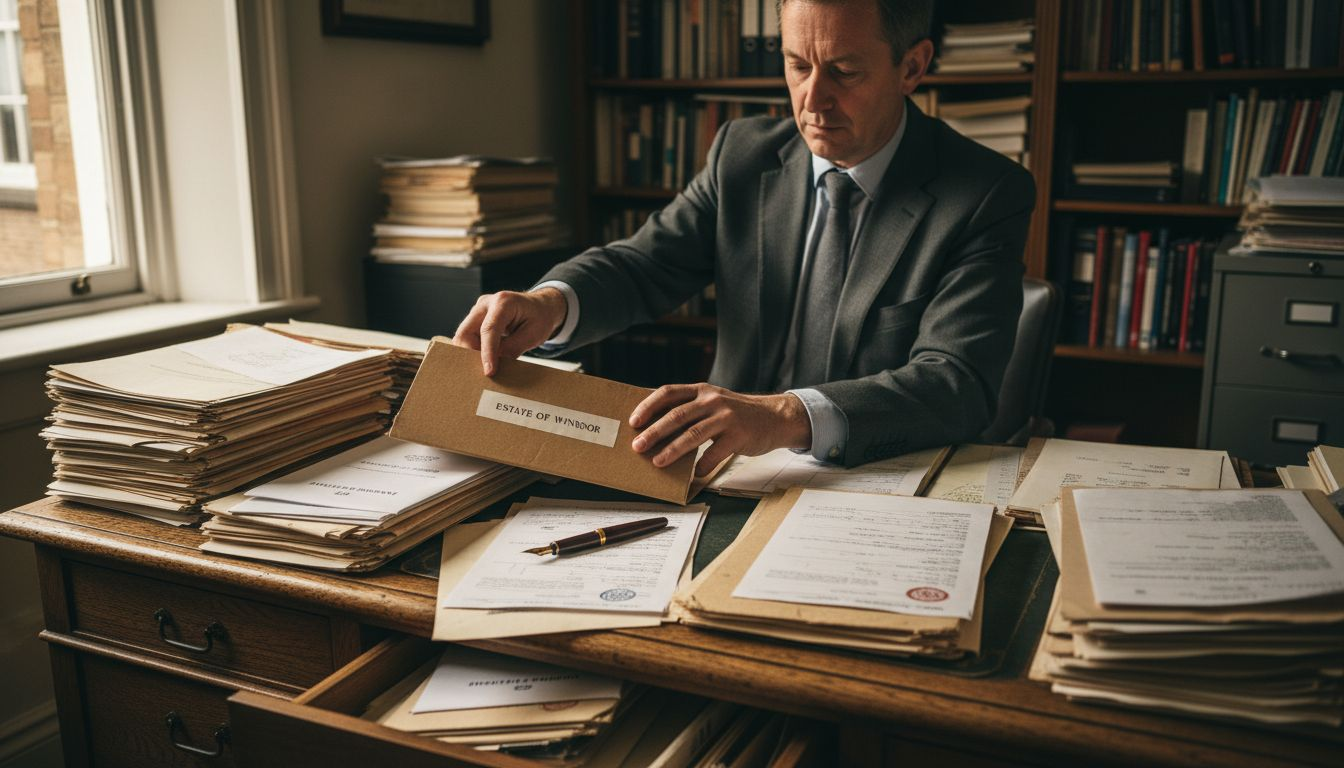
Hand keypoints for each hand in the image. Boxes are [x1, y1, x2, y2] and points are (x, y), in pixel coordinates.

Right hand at [452, 288, 567, 375]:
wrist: (540, 307)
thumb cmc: (539, 318)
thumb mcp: (533, 335)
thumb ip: (512, 349)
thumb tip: (494, 366)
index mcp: (503, 302)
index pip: (489, 329)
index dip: (487, 353)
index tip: (489, 372)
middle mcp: (486, 303)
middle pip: (466, 332)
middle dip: (471, 354)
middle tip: (485, 371)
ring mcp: (478, 310)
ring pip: (463, 337)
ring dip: (471, 354)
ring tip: (487, 366)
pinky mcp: (475, 319)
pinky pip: (468, 338)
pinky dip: (474, 351)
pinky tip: (485, 360)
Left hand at [628, 384, 812, 476]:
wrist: (775, 417)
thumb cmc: (736, 413)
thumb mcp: (713, 401)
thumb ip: (689, 408)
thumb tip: (654, 425)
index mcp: (701, 390)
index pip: (669, 393)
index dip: (648, 405)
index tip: (633, 421)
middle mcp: (712, 400)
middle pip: (677, 416)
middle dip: (654, 432)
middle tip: (637, 446)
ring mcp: (727, 417)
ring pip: (693, 434)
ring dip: (672, 450)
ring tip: (657, 461)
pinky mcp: (739, 435)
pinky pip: (715, 453)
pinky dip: (702, 466)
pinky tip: (693, 475)